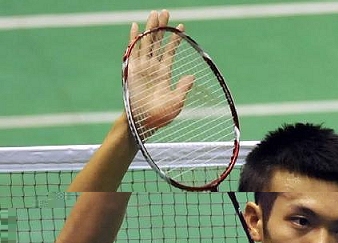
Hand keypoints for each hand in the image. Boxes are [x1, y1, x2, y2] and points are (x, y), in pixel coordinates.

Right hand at [126, 10, 193, 136]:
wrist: (143, 122)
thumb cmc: (161, 116)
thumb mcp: (177, 102)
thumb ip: (183, 88)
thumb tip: (191, 77)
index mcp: (164, 74)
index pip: (170, 52)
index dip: (175, 39)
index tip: (182, 26)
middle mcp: (153, 68)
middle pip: (157, 42)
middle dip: (161, 27)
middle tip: (165, 11)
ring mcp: (142, 67)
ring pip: (146, 42)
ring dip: (150, 28)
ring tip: (155, 13)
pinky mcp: (132, 69)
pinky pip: (133, 50)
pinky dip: (134, 38)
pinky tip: (136, 26)